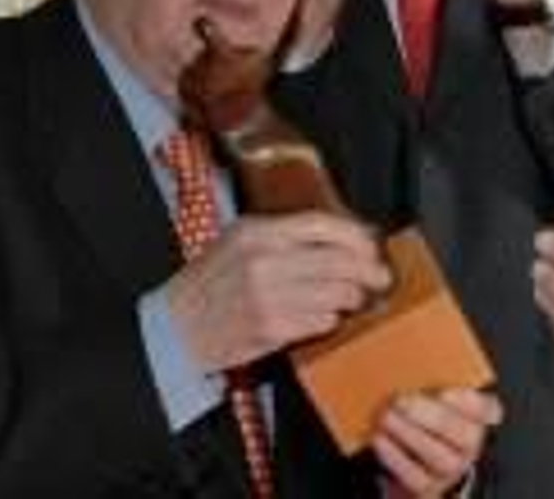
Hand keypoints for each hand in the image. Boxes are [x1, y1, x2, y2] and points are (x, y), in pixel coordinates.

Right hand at [165, 211, 389, 371]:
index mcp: (256, 231)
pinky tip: (321, 317)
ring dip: (350, 298)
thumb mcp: (237, 241)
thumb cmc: (208, 285)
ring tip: (349, 299)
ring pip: (337, 293)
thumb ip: (283, 235)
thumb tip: (339, 237)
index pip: (322, 224)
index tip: (371, 245)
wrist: (175, 328)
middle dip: (368, 271)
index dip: (356, 235)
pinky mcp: (272, 328)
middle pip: (339, 260)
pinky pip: (322, 321)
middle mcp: (263, 260)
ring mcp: (268, 296)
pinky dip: (329, 320)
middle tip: (378, 278)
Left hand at [373, 388, 503, 496]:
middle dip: (430, 416)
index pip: (488, 409)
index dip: (469, 401)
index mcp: (476, 418)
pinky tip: (380, 439)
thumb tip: (400, 350)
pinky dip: (395, 457)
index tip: (445, 391)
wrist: (417, 461)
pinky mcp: (429, 487)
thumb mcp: (432, 395)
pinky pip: (416, 477)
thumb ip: (427, 378)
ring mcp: (451, 469)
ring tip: (387, 417)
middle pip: (463, 434)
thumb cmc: (425, 418)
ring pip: (441, 458)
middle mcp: (469, 446)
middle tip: (401, 400)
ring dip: (411, 435)